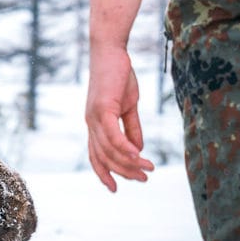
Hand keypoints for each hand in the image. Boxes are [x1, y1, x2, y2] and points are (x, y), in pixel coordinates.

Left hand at [85, 45, 154, 191]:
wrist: (110, 52)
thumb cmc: (119, 76)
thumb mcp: (128, 105)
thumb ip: (132, 128)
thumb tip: (138, 149)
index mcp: (95, 124)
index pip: (95, 156)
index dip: (103, 173)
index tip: (114, 189)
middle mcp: (91, 123)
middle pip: (104, 157)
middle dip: (124, 172)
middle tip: (144, 180)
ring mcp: (94, 117)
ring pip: (109, 149)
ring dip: (129, 163)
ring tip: (148, 170)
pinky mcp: (102, 108)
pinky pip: (113, 135)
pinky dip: (125, 148)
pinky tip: (138, 156)